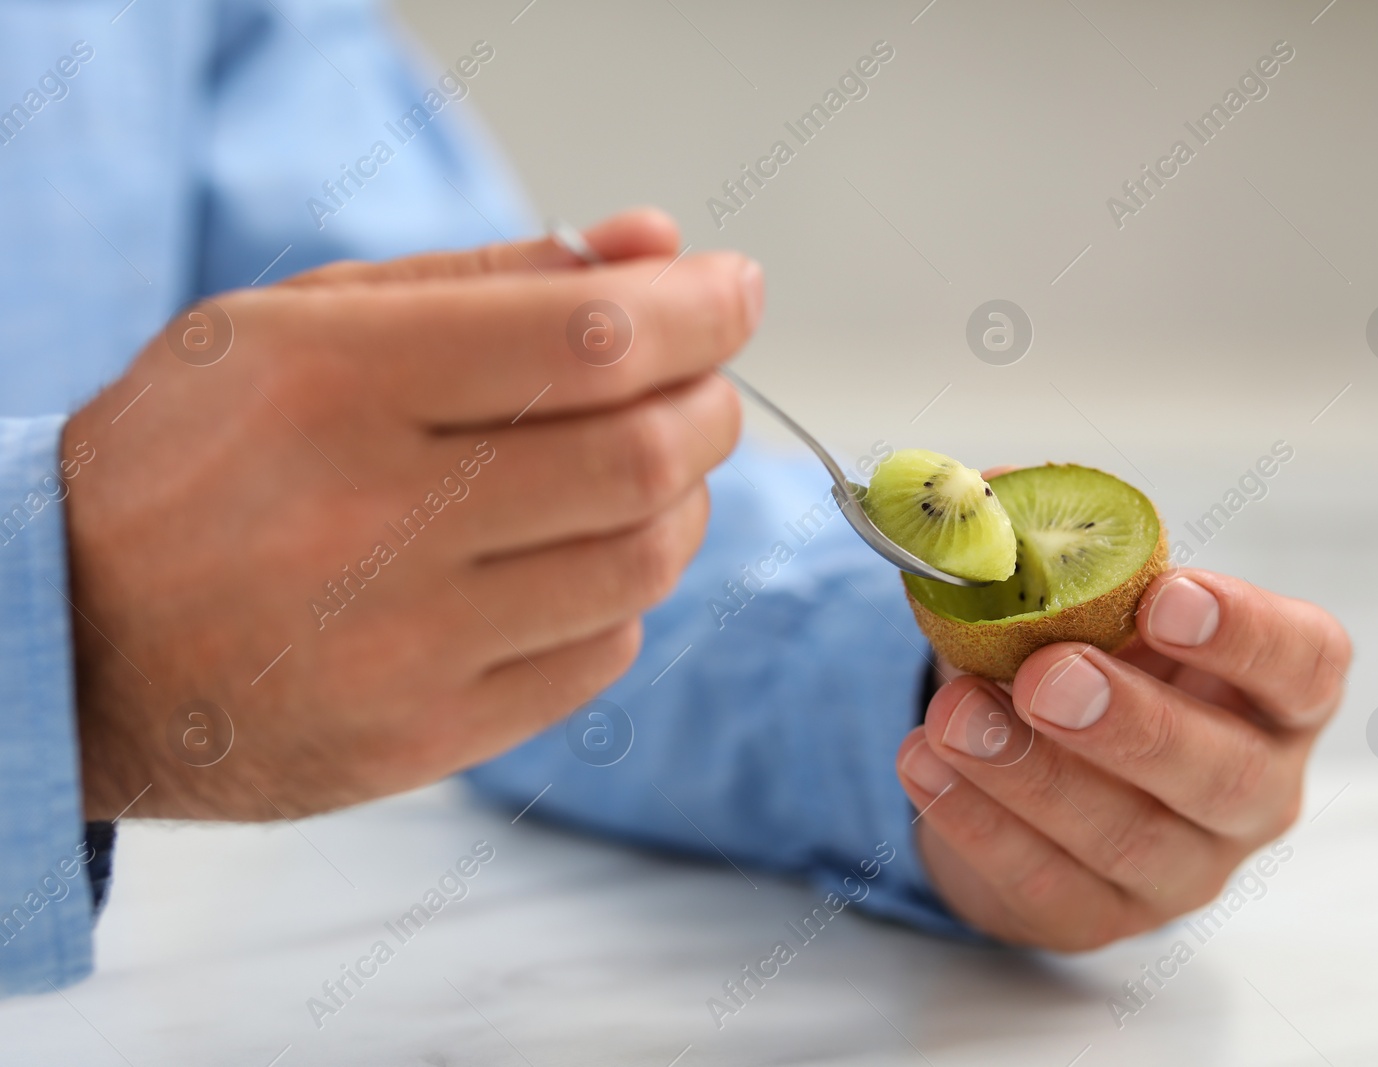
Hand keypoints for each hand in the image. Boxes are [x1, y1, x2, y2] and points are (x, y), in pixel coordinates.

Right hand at [65, 209, 758, 820]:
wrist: (67, 639)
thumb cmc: (192, 458)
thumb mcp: (298, 323)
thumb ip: (490, 277)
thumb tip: (657, 245)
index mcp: (335, 384)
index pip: (586, 339)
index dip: (696, 309)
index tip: (733, 292)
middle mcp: (372, 519)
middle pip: (641, 455)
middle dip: (707, 404)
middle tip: (698, 384)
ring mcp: (399, 647)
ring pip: (642, 563)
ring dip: (680, 501)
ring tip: (639, 469)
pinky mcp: (420, 740)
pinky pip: (600, 656)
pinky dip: (622, 593)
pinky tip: (572, 561)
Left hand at [895, 568, 1349, 949]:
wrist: (1025, 769)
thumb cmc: (1080, 664)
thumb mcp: (1075, 600)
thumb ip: (1041, 543)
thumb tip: (978, 491)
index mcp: (1273, 693)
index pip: (1306, 664)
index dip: (1248, 633)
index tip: (1167, 596)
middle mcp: (1252, 789)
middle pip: (1224, 773)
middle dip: (1132, 722)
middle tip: (1047, 675)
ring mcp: (1183, 866)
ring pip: (1127, 837)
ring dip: (1030, 773)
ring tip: (952, 715)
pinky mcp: (1100, 915)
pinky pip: (1048, 883)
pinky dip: (979, 823)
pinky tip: (924, 764)